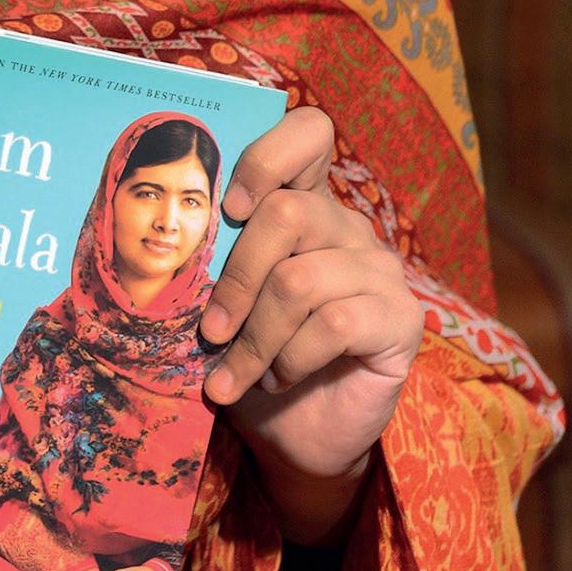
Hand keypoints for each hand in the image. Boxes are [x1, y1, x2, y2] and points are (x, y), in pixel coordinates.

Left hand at [199, 108, 423, 535]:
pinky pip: (334, 322)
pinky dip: (292, 358)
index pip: (307, 133)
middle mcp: (346, 226)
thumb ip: (212, 264)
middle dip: (236, 279)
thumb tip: (170, 242)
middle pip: (287, 213)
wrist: (296, 437)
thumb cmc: (251, 359)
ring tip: (237, 374)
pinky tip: (282, 379)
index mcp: (303, 206)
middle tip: (209, 331)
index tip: (228, 210)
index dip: (266, 157)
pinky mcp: (401, 316)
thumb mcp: (222, 304)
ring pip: (301, 279)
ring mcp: (378, 269)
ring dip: (256, 338)